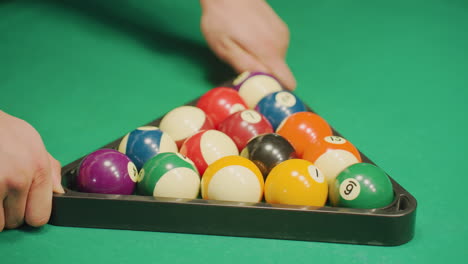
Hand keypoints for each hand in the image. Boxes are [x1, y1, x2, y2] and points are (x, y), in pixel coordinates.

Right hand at [0, 111, 63, 230]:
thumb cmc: (2, 130)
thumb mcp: (31, 140)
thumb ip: (47, 168)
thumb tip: (58, 192)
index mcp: (37, 167)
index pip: (40, 216)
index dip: (30, 213)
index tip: (23, 207)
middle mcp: (17, 178)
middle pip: (16, 221)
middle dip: (8, 211)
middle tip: (1, 191)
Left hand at [200, 0, 295, 89]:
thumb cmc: (221, 19)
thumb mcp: (224, 47)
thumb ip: (244, 66)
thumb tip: (259, 83)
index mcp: (269, 51)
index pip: (287, 82)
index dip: (275, 90)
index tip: (260, 92)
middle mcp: (281, 43)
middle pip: (279, 73)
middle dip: (264, 75)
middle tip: (243, 66)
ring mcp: (282, 34)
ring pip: (277, 61)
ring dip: (262, 61)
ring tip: (243, 48)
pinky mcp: (281, 28)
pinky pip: (276, 49)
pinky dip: (265, 50)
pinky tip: (250, 40)